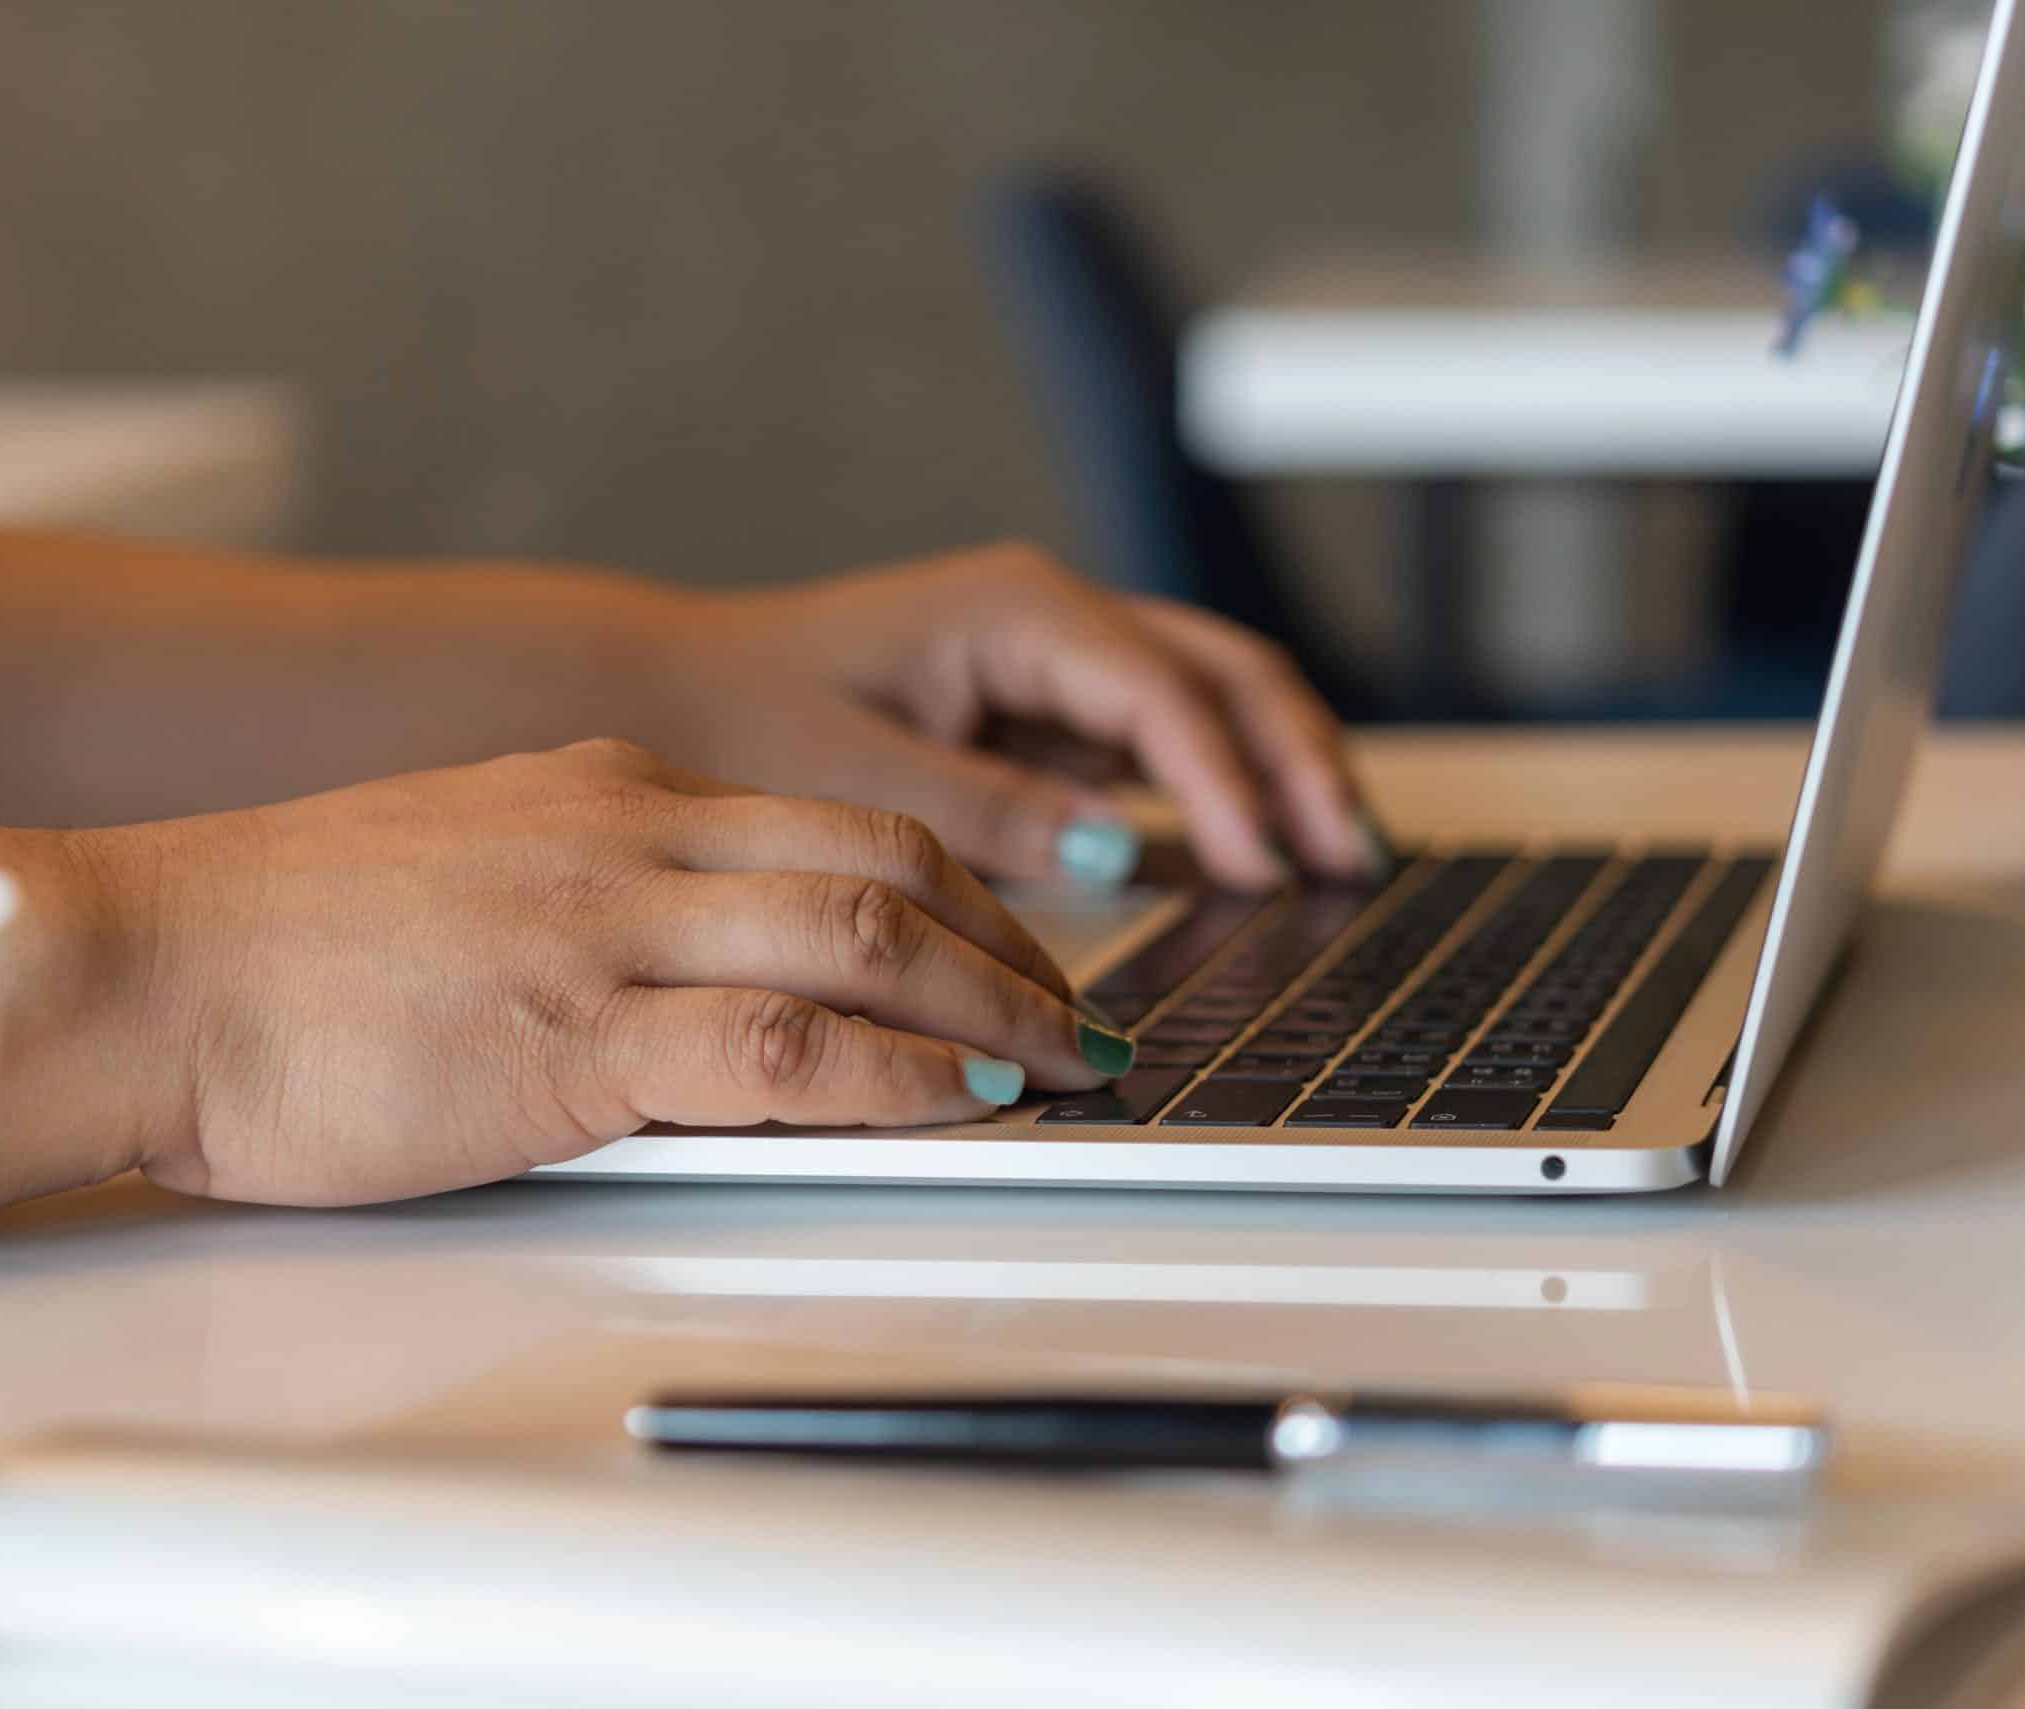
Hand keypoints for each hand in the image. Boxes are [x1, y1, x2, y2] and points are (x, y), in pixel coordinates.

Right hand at [91, 739, 1130, 1205]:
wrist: (139, 963)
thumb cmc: (266, 946)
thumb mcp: (455, 879)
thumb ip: (575, 899)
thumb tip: (668, 969)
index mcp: (600, 791)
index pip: (827, 818)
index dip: (949, 886)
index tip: (1003, 946)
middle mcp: (624, 832)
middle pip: (882, 856)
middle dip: (1006, 939)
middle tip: (1074, 1010)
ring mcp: (604, 923)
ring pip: (862, 929)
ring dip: (989, 1002)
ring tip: (1061, 1062)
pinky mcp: (571, 1032)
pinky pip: (786, 1041)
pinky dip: (900, 1073)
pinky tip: (961, 1102)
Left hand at [663, 544, 1378, 889]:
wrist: (676, 696)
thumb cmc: (744, 719)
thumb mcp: (857, 775)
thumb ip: (986, 811)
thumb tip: (1116, 845)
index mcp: (1014, 610)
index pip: (1160, 693)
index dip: (1226, 782)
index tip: (1260, 867)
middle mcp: (1051, 620)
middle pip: (1224, 674)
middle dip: (1297, 759)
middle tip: (1349, 858)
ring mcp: (1056, 664)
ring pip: (1209, 702)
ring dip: (1276, 770)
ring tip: (1338, 859)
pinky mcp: (1045, 713)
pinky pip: (1159, 744)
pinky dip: (1217, 792)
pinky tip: (1255, 857)